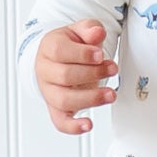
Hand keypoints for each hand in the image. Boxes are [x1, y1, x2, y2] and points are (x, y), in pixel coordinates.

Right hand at [34, 20, 117, 135]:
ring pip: (64, 99)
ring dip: (90, 98)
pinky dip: (73, 127)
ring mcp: (49, 92)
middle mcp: (45, 71)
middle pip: (65, 76)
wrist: (58, 59)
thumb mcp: (80, 31)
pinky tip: (88, 125)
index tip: (100, 55)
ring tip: (111, 94)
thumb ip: (89, 29)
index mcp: (48, 48)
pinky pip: (60, 121)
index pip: (60, 51)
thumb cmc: (71, 45)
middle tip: (112, 69)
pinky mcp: (56, 109)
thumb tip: (97, 32)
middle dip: (92, 74)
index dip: (82, 54)